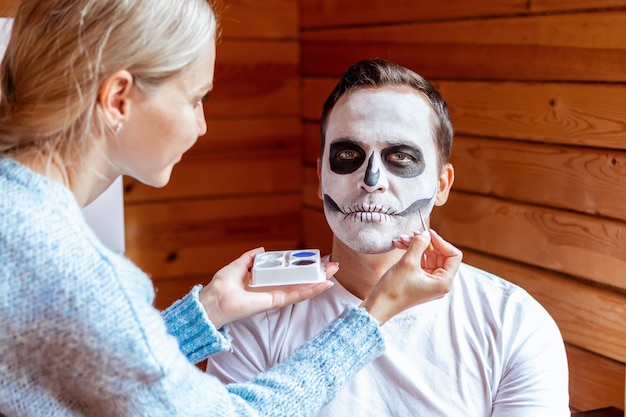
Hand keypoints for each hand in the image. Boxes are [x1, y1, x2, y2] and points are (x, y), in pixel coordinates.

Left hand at [199, 247, 337, 328]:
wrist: (214, 300)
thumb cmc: (221, 286)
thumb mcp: (237, 266)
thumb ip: (249, 259)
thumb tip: (261, 250)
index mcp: (265, 282)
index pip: (289, 275)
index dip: (303, 269)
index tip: (315, 262)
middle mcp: (272, 290)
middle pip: (300, 282)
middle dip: (316, 275)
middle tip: (332, 267)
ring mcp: (275, 297)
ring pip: (302, 289)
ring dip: (318, 281)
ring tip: (333, 274)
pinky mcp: (274, 302)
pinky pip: (295, 296)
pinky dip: (310, 290)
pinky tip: (323, 284)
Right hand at [359, 229, 461, 324]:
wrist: (379, 305)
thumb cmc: (394, 290)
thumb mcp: (408, 263)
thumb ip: (419, 244)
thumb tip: (426, 234)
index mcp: (444, 282)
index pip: (454, 255)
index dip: (441, 242)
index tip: (427, 233)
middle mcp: (440, 283)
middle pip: (440, 255)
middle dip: (425, 243)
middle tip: (411, 234)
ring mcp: (430, 282)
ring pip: (428, 257)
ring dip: (416, 246)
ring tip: (401, 239)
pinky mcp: (420, 281)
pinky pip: (421, 262)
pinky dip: (412, 253)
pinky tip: (400, 245)